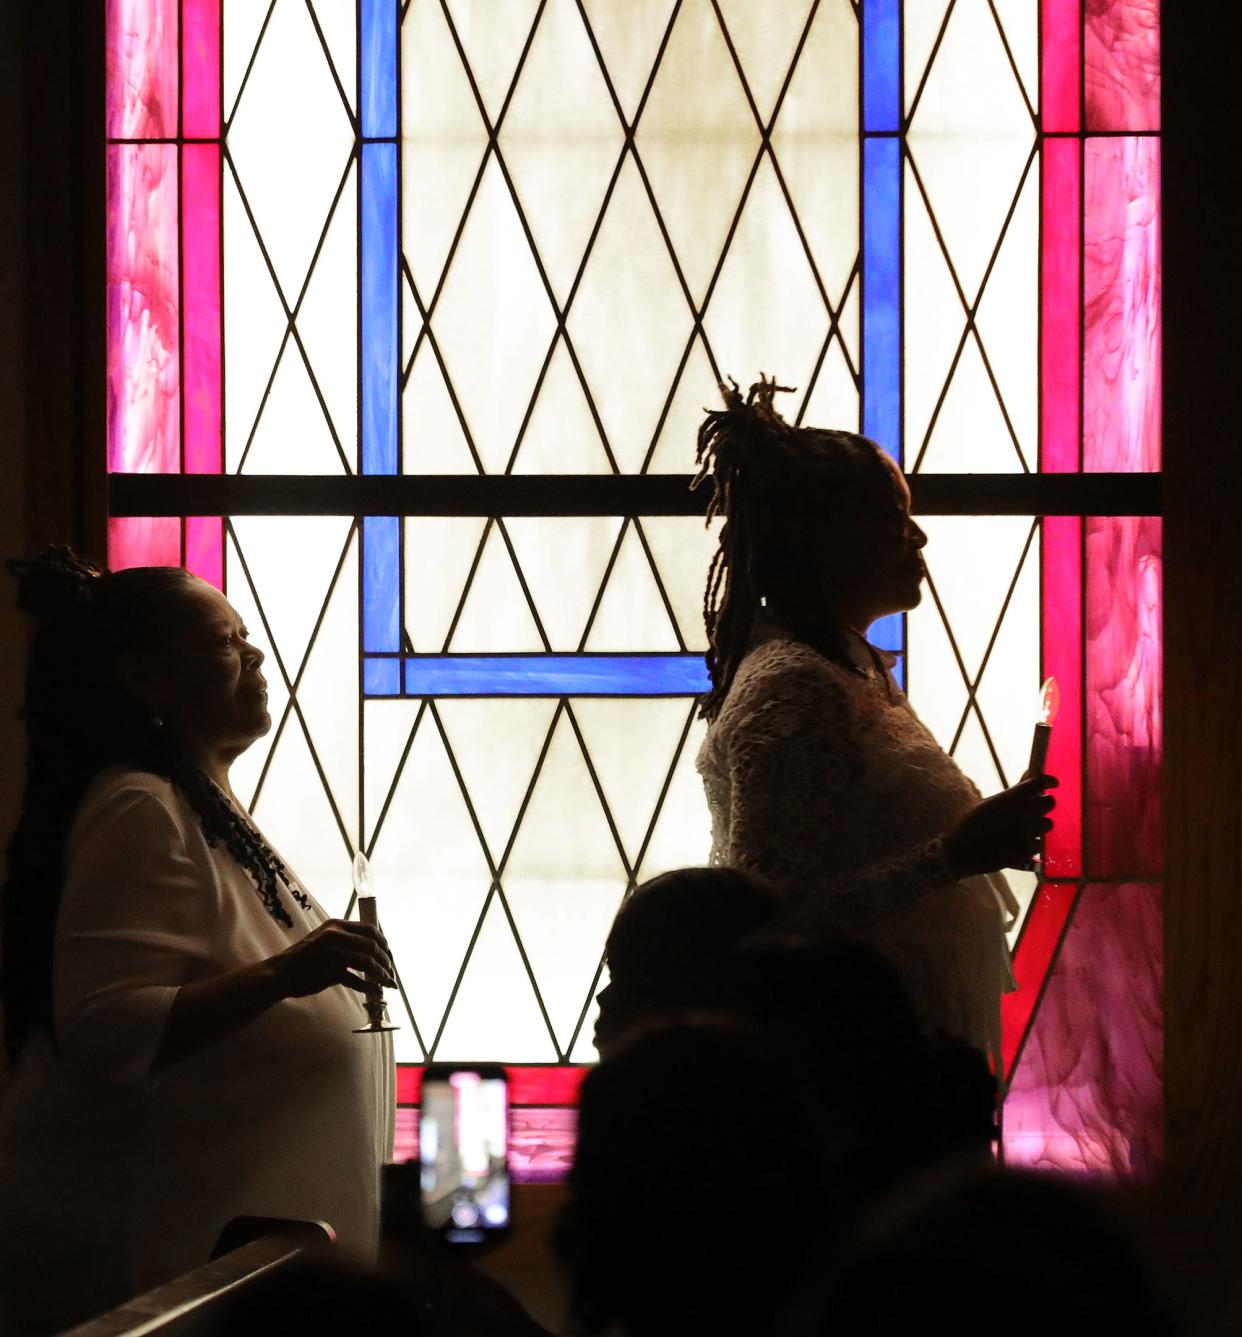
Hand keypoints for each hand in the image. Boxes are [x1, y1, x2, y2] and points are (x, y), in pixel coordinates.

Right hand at [272, 920, 397, 999]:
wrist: (280, 973)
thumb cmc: (304, 958)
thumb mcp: (324, 940)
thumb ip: (345, 941)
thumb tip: (372, 949)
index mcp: (336, 925)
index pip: (370, 929)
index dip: (384, 943)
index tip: (390, 955)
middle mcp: (336, 936)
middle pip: (372, 946)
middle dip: (386, 960)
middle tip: (391, 972)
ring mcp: (334, 953)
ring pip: (368, 962)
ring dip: (381, 974)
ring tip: (387, 983)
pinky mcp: (330, 971)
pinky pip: (355, 979)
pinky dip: (367, 987)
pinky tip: (373, 992)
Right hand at [942, 775, 1057, 877]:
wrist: (961, 851)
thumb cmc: (972, 824)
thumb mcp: (989, 803)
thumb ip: (1013, 793)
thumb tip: (1030, 775)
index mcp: (1009, 798)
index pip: (1039, 783)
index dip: (1049, 781)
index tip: (1053, 783)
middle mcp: (1021, 812)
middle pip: (1049, 802)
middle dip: (1046, 804)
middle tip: (1037, 808)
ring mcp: (1025, 832)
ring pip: (1048, 824)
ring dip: (1040, 825)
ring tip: (1025, 829)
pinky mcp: (1027, 850)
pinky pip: (1040, 843)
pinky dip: (1033, 844)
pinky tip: (1019, 844)